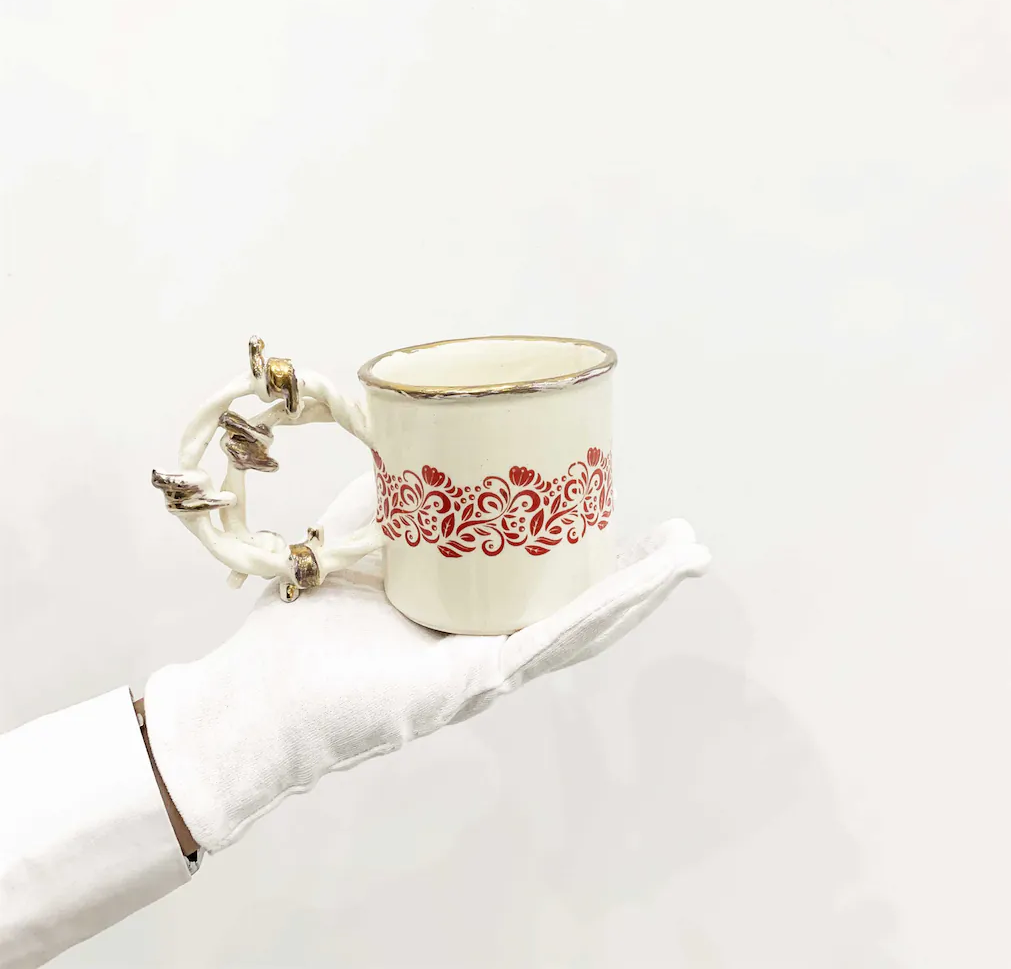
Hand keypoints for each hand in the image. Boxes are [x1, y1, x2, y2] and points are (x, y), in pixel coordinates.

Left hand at [144, 474, 709, 852]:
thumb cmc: (308, 623)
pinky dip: (601, 610)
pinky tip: (640, 581)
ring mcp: (488, 667)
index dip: (597, 555)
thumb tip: (417, 438)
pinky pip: (548, 641)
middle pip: (582, 607)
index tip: (628, 511)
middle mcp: (490, 644)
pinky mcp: (473, 681)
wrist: (260, 692)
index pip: (550, 585)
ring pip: (583, 627)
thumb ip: (393, 495)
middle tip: (684, 536)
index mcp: (471, 615)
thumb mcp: (360, 535)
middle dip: (639, 574)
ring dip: (642, 590)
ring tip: (689, 554)